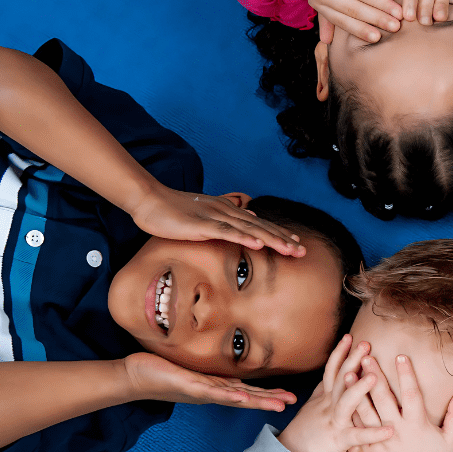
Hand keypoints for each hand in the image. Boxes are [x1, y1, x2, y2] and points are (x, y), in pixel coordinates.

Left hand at [121, 352, 296, 409]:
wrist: (135, 378)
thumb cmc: (161, 372)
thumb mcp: (192, 370)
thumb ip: (210, 372)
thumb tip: (228, 371)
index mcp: (213, 388)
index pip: (246, 391)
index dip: (268, 395)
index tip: (289, 397)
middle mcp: (210, 392)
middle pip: (246, 397)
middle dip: (269, 400)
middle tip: (291, 403)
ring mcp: (200, 391)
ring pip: (234, 397)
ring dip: (256, 401)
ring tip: (276, 405)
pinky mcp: (188, 386)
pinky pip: (211, 391)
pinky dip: (228, 396)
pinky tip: (242, 397)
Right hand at [129, 185, 304, 256]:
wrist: (149, 200)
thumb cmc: (173, 211)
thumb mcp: (203, 217)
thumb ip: (224, 220)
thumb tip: (246, 221)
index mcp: (227, 212)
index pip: (258, 225)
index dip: (278, 234)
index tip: (296, 244)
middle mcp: (226, 212)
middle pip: (260, 228)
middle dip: (283, 240)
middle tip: (303, 251)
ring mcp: (215, 218)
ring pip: (249, 230)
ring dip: (272, 240)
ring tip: (291, 249)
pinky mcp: (201, 225)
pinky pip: (226, 233)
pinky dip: (244, 238)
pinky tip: (259, 245)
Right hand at [278, 336, 394, 451]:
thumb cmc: (306, 430)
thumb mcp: (314, 405)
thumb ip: (324, 389)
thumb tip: (333, 372)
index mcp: (325, 397)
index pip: (332, 370)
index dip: (340, 353)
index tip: (349, 336)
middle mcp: (329, 405)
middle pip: (341, 379)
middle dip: (352, 360)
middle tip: (366, 344)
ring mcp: (334, 421)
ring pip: (346, 403)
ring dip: (359, 389)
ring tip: (374, 377)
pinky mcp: (339, 439)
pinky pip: (358, 436)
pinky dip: (373, 434)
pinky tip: (390, 430)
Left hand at [354, 355, 452, 451]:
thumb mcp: (450, 442)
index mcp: (417, 425)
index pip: (412, 395)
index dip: (407, 375)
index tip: (401, 356)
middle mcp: (396, 431)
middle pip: (383, 399)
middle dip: (375, 376)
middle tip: (367, 357)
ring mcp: (380, 440)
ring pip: (365, 411)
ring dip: (357, 391)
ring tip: (349, 372)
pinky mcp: (368, 449)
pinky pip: (356, 428)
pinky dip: (349, 412)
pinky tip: (342, 399)